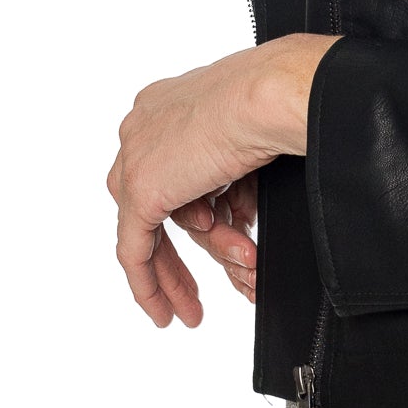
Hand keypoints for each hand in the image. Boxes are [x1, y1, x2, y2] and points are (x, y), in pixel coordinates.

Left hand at [107, 34, 339, 327]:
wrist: (269, 95)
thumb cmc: (273, 102)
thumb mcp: (243, 136)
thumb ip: (225, 171)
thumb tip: (236, 211)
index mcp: (164, 104)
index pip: (168, 169)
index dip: (189, 210)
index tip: (209, 235)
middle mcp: (142, 127)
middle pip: (154, 205)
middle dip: (173, 257)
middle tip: (189, 295)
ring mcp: (136, 157)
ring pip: (152, 231)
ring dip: (190, 268)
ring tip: (234, 277)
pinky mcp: (141, 191)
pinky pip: (134, 251)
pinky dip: (151, 285)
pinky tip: (164, 312)